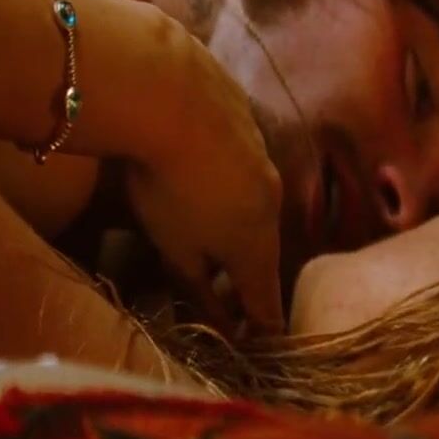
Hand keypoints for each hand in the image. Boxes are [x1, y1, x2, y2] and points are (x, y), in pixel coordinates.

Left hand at [125, 33, 284, 335]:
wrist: (169, 93)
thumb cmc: (166, 187)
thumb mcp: (176, 253)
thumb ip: (200, 293)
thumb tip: (224, 329)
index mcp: (257, 246)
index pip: (267, 303)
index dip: (262, 329)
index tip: (256, 345)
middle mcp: (272, 203)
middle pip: (262, 250)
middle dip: (245, 275)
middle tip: (222, 294)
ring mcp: (262, 158)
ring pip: (253, 204)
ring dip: (234, 222)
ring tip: (202, 227)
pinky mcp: (246, 121)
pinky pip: (240, 162)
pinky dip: (224, 178)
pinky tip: (195, 169)